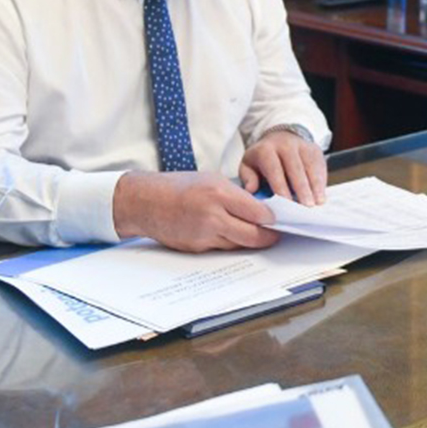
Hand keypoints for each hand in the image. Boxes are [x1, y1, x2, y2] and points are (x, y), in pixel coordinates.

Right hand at [112, 171, 279, 252]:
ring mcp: (204, 235)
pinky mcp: (196, 248)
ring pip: (239, 244)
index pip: (258, 213)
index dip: (272, 219)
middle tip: (276, 235)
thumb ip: (236, 195)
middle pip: (253, 236)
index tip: (280, 219)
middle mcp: (213, 217)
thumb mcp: (212, 179)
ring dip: (250, 241)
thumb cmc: (179, 186)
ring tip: (258, 235)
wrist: (146, 202)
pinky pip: (221, 248)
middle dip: (268, 237)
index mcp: (219, 194)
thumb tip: (260, 209)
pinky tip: (233, 235)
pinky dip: (230, 242)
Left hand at [240, 128, 327, 205]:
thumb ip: (248, 178)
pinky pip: (320, 165)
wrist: (279, 137)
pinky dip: (321, 181)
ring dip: (315, 185)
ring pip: (310, 166)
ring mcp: (302, 145)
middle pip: (295, 168)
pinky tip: (321, 194)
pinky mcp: (314, 149)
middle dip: (302, 188)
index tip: (287, 204)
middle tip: (306, 206)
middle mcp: (285, 145)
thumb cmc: (263, 158)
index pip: (274, 169)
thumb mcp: (249, 165)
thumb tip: (252, 190)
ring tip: (318, 202)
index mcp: (266, 150)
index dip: (281, 187)